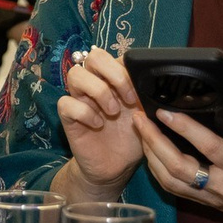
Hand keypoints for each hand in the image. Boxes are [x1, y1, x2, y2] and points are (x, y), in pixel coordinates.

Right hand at [54, 48, 144, 196]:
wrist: (117, 166)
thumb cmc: (131, 137)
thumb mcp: (145, 115)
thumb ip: (146, 95)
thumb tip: (156, 82)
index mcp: (114, 79)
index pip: (116, 57)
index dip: (128, 69)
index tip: (141, 92)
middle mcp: (95, 84)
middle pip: (94, 56)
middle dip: (114, 74)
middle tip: (128, 98)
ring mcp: (80, 99)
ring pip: (75, 74)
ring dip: (98, 91)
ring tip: (113, 112)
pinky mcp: (68, 117)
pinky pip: (66, 103)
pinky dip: (84, 112)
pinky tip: (98, 125)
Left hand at [133, 105, 222, 222]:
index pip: (209, 147)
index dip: (185, 129)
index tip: (166, 112)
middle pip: (178, 167)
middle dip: (155, 141)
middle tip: (141, 118)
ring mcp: (212, 197)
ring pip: (170, 180)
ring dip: (151, 155)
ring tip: (141, 130)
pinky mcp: (206, 203)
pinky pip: (174, 188)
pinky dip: (157, 170)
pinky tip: (150, 152)